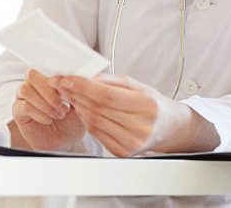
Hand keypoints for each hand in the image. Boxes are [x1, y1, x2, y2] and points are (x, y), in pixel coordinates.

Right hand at [10, 68, 86, 151]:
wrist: (67, 141)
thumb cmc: (73, 119)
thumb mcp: (79, 102)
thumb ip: (73, 88)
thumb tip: (68, 77)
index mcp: (48, 77)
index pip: (45, 65)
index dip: (56, 76)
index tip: (68, 89)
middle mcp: (34, 84)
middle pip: (31, 74)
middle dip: (49, 90)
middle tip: (63, 105)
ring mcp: (24, 96)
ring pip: (25, 89)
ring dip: (44, 103)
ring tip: (58, 114)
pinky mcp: (18, 111)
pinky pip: (24, 106)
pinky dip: (39, 114)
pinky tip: (49, 120)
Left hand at [51, 73, 206, 156]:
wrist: (168, 127)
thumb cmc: (153, 104)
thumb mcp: (138, 85)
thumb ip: (111, 81)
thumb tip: (87, 77)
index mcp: (146, 106)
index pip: (106, 96)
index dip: (83, 87)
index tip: (67, 79)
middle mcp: (140, 127)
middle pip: (97, 109)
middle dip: (75, 94)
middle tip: (62, 84)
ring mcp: (131, 142)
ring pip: (93, 122)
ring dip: (78, 107)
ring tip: (70, 95)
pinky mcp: (122, 152)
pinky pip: (96, 133)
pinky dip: (85, 120)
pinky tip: (82, 109)